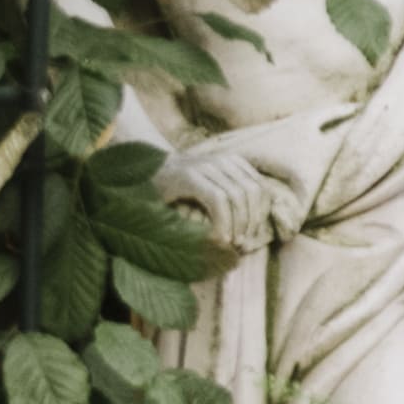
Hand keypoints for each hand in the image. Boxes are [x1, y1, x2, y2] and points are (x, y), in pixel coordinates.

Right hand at [152, 127, 309, 250]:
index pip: (261, 187)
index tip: (252, 233)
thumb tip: (254, 228)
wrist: (141, 173)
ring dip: (238, 224)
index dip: (261, 213)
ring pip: (238, 196)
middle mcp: (221, 160)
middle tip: (242, 243)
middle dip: (251, 221)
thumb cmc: (178, 190)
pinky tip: (218, 238)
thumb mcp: (210, 189)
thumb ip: (232, 199)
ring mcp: (205, 166)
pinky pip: (218, 200)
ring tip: (230, 242)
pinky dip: (223, 222)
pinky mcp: (189, 176)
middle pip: (252, 192)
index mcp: (231, 162)